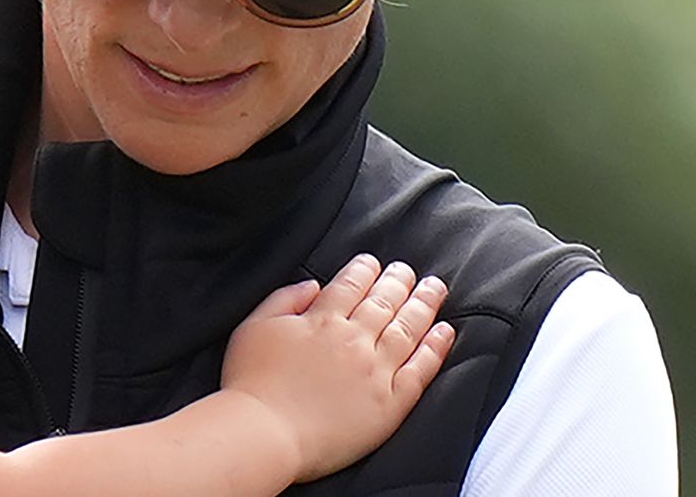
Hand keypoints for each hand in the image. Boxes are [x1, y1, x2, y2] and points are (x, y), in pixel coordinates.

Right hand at [221, 253, 454, 481]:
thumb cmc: (251, 384)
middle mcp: (353, 340)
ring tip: (436, 288)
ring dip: (425, 303)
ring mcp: (375, 371)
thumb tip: (314, 287)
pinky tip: (445, 332)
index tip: (374, 263)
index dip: (366, 269)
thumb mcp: (254, 327)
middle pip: (385, 300)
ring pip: (408, 328)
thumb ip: (285, 299)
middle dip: (400, 280)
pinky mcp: (389, 403)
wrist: (264, 434)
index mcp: (321, 319)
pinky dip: (436, 348)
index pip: (352, 284)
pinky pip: (420, 370)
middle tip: (409, 270)